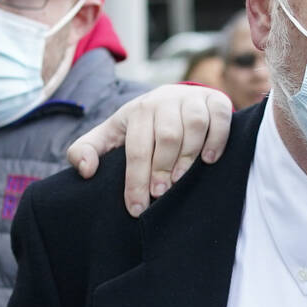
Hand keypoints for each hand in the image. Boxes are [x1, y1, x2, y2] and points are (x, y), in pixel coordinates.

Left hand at [66, 84, 233, 216]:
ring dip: (189, 155)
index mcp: (138, 111)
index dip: (136, 179)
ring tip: (181, 180)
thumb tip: (85, 170)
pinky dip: (217, 139)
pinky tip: (209, 160)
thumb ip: (86, 150)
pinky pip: (221, 118)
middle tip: (160, 195)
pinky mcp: (217, 100)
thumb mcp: (111, 135)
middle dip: (162, 169)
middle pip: (167, 136)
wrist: (175, 98)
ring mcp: (193, 99)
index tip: (137, 207)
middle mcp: (165, 100)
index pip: (137, 147)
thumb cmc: (141, 126)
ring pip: (194, 125)